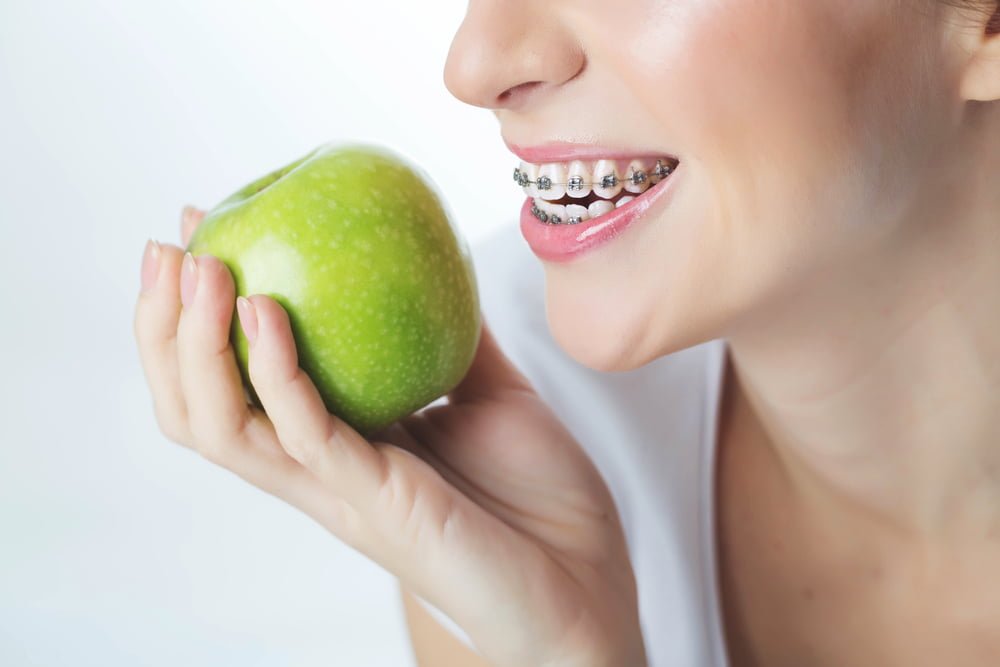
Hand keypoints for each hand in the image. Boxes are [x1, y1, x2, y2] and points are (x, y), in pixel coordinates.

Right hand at [133, 206, 647, 666]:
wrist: (588, 580)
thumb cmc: (539, 497)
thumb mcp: (491, 396)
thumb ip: (456, 338)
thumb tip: (439, 261)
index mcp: (339, 442)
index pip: (239, 379)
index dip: (202, 311)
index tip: (201, 226)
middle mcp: (320, 469)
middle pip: (201, 406)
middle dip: (166, 327)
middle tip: (168, 248)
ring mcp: (340, 491)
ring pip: (225, 426)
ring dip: (197, 344)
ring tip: (199, 269)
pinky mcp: (375, 503)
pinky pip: (305, 436)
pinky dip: (275, 373)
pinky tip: (266, 310)